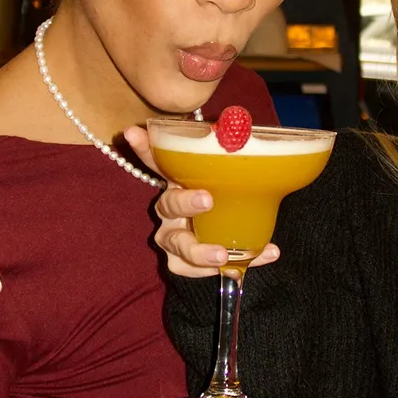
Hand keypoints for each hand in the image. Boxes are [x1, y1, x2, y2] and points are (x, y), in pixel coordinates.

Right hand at [124, 125, 279, 278]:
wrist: (226, 240)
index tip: (132, 132)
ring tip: (224, 254)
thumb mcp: (226, 177)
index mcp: (177, 182)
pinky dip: (235, 265)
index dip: (143, 147)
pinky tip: (266, 254)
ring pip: (179, 246)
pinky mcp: (182, 264)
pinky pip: (200, 270)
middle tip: (207, 199)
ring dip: (201, 250)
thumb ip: (231, 158)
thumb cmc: (223, 198)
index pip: (156, 161)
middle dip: (185, 202)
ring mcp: (172, 239)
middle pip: (168, 205)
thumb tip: (243, 127)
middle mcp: (169, 210)